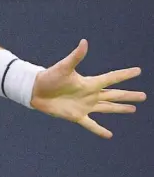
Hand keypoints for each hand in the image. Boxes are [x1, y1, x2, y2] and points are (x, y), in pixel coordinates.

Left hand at [31, 39, 146, 138]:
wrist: (34, 90)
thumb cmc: (49, 77)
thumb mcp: (64, 67)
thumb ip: (76, 56)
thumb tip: (84, 42)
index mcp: (89, 83)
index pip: (111, 78)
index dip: (124, 75)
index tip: (138, 71)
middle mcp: (89, 94)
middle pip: (114, 95)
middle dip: (128, 95)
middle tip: (144, 96)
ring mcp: (84, 106)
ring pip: (107, 108)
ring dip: (119, 109)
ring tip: (133, 109)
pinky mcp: (76, 116)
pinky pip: (91, 124)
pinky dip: (100, 130)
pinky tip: (109, 135)